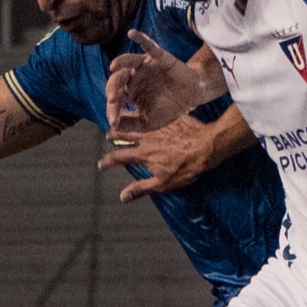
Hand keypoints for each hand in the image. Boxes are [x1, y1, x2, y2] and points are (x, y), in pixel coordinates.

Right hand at [98, 117, 216, 201]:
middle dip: (113, 135)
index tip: (101, 164)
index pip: (118, 157)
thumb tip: (122, 197)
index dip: (107, 161)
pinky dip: (143, 110)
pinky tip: (143, 108)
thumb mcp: (163, 183)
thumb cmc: (186, 168)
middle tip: (108, 136)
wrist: (206, 146)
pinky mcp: (167, 116)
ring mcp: (156, 125)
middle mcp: (145, 137)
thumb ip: (141, 188)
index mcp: (142, 154)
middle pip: (122, 134)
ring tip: (121, 120)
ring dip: (125, 121)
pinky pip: (150, 110)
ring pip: (135, 120)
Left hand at [105, 32, 213, 134]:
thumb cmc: (169, 108)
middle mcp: (134, 77)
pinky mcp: (158, 57)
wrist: (192, 97)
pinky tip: (132, 33)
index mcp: (130, 92)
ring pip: (128, 62)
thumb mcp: (148, 122)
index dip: (112, 109)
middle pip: (117, 79)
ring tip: (113, 67)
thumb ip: (131, 125)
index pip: (116, 98)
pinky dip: (140, 38)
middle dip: (112, 88)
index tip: (113, 120)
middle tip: (112, 99)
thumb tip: (112, 127)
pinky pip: (148, 46)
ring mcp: (145, 66)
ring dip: (120, 63)